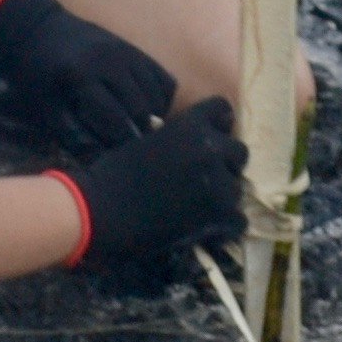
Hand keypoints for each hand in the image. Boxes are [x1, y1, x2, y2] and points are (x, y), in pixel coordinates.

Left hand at [0, 0, 179, 162]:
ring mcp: (126, 51)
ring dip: (153, 117)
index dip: (121, 143)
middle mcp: (110, 61)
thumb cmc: (37, 75)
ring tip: (141, 131)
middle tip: (134, 149)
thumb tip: (101, 160)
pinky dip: (162, 98)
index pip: (116, 119)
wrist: (37, 30)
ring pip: (157, 93)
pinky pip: (163, 77)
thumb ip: (73, 134)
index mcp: (82, 77)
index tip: (120, 157)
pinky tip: (148, 111)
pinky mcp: (134, 48)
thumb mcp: (45, 107)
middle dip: (140, 133)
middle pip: (141, 107)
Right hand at [50, 100, 246, 268]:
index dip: (219, 126)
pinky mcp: (217, 214)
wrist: (100, 211)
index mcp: (189, 125)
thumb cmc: (111, 175)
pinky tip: (208, 231)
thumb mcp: (146, 142)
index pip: (223, 110)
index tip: (213, 138)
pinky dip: (225, 227)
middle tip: (206, 180)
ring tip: (202, 210)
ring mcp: (217, 181)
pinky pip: (238, 220)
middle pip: (240, 152)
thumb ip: (175, 140)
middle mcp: (209, 148)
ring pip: (239, 188)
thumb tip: (189, 147)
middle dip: (226, 165)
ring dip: (224, 197)